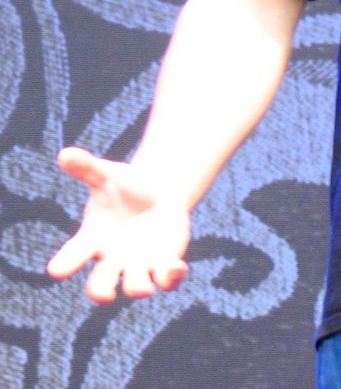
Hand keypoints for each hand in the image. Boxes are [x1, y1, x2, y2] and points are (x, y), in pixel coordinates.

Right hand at [46, 147, 190, 302]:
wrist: (158, 193)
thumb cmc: (125, 186)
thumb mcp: (108, 174)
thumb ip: (86, 167)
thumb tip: (64, 152)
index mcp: (92, 239)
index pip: (72, 257)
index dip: (64, 265)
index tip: (56, 270)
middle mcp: (112, 259)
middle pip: (99, 287)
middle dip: (101, 292)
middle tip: (105, 294)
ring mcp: (138, 265)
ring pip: (135, 288)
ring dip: (138, 288)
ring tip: (143, 287)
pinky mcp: (163, 264)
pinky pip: (167, 280)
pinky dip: (171, 277)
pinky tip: (178, 267)